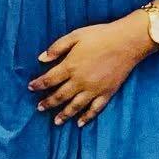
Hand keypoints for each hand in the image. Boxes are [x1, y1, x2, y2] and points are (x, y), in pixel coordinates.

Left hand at [28, 14, 150, 126]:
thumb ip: (57, 48)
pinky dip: (87, 117)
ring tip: (56, 121)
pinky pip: (94, 109)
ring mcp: (94, 89)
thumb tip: (41, 59)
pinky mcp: (107, 93)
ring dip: (64, 114)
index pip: (49, 79)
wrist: (127, 42)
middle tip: (39, 108)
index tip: (31, 88)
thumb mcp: (75, 35)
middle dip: (48, 103)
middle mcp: (80, 81)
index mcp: (70, 66)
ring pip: (75, 106)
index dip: (38, 85)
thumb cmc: (100, 35)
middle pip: (60, 96)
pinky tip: (80, 123)